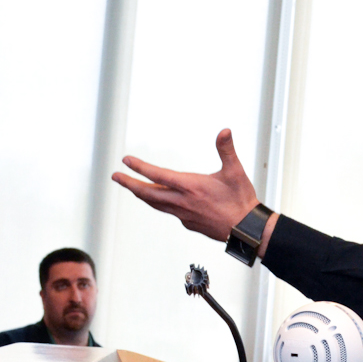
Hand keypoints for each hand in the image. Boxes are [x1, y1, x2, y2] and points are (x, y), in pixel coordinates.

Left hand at [112, 129, 258, 240]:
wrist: (246, 230)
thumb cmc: (241, 201)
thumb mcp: (235, 172)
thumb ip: (226, 150)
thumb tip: (224, 131)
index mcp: (190, 186)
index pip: (158, 175)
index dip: (140, 167)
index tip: (126, 161)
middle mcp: (182, 202)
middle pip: (148, 193)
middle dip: (130, 184)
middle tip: (116, 177)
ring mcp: (183, 214)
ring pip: (155, 203)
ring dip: (141, 194)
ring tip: (131, 188)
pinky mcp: (188, 222)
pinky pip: (168, 211)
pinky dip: (158, 203)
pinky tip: (160, 200)